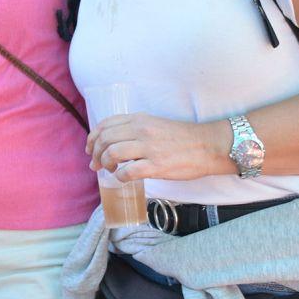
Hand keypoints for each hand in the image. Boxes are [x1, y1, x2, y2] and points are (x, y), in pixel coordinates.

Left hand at [87, 113, 226, 181]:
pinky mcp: (156, 166)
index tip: (90, 148)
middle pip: (105, 139)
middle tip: (96, 164)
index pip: (105, 125)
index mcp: (140, 119)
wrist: (207, 146)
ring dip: (105, 164)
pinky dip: (120, 177)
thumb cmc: (182, 137)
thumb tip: (116, 142)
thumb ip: (136, 129)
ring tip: (109, 170)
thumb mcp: (155, 124)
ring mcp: (148, 148)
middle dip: (95, 153)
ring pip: (112, 153)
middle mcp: (141, 130)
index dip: (93, 138)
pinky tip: (123, 178)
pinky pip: (128, 172)